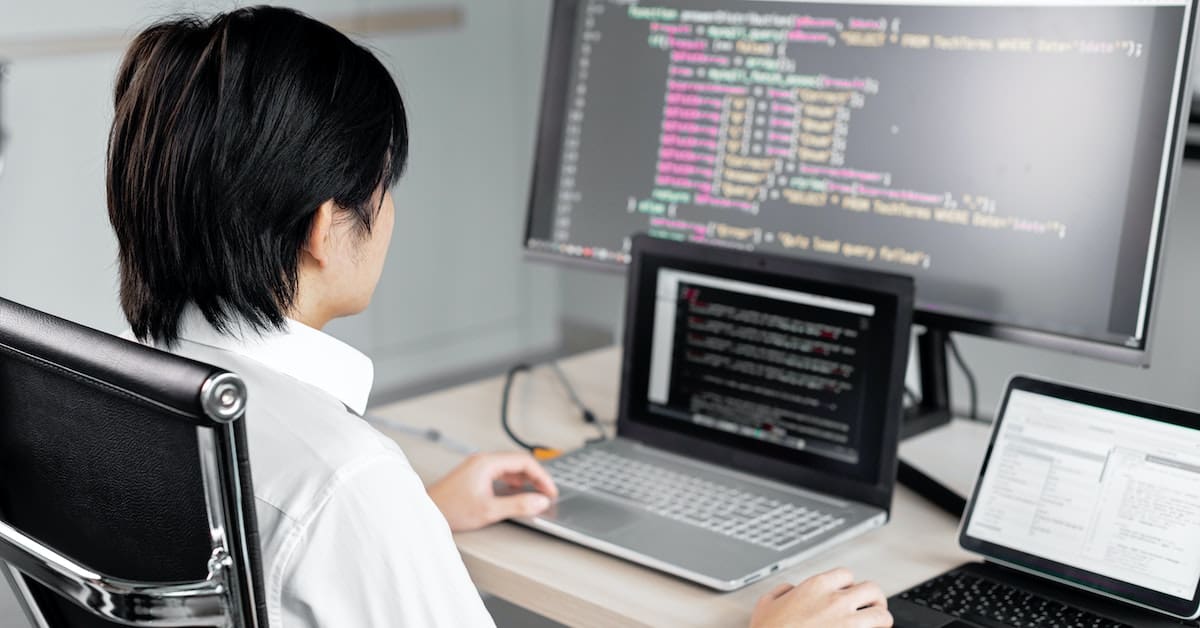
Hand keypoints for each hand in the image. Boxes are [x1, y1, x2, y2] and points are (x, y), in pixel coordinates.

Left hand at [428, 451, 558, 531]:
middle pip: (518, 463)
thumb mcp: (489, 510)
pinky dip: (514, 483)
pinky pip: (501, 474)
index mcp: (487, 463)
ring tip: (536, 495)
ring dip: (525, 480)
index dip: (542, 476)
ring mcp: (478, 467)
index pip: (524, 462)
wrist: (425, 513)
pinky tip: (517, 494)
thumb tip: (540, 501)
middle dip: (536, 477)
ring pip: (510, 468)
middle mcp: (483, 461)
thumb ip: (518, 505)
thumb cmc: (449, 509)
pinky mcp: (474, 476)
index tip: (550, 490)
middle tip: (547, 494)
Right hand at [749, 568, 891, 627]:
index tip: (846, 594)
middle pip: (872, 590)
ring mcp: (848, 624)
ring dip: (881, 620)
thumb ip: (783, 591)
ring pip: (882, 615)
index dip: (848, 585)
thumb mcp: (767, 604)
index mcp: (816, 587)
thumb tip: (790, 590)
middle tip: (870, 608)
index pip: (847, 575)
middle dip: (873, 599)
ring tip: (876, 626)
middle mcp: (836, 602)